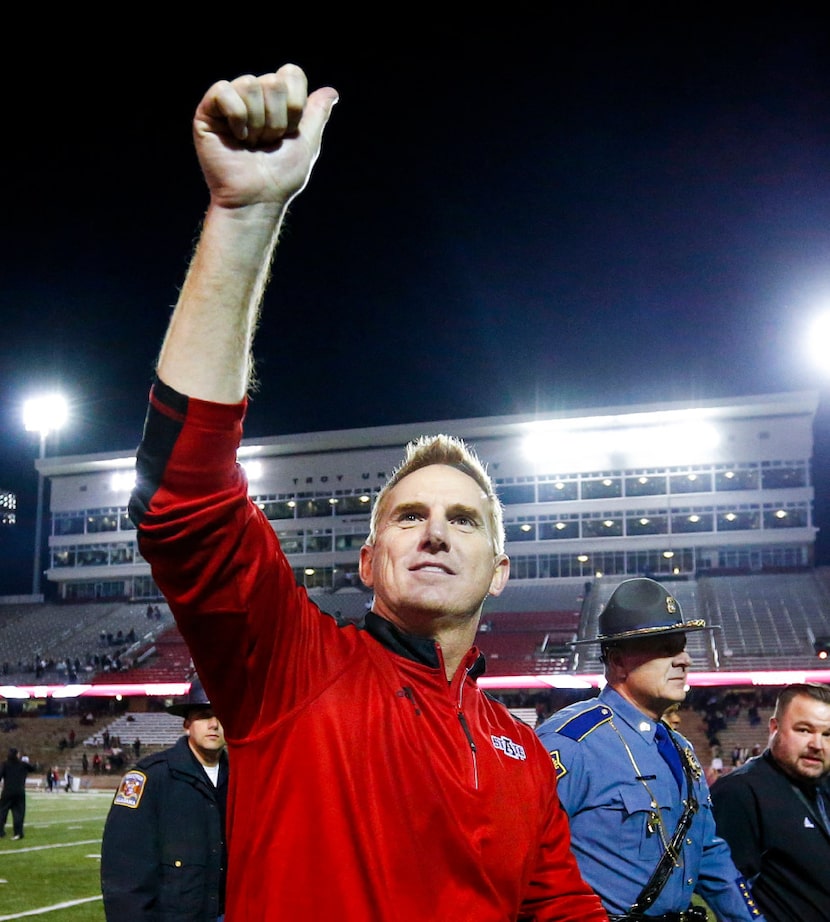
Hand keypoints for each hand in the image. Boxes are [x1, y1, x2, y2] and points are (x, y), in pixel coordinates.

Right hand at [193, 63, 337, 208]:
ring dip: (257, 123)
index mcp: (276, 101)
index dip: (295, 105)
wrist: (256, 199)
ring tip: (251, 144)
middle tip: (267, 144)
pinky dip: (237, 117)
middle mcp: (253, 97)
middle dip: (276, 120)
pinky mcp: (208, 110)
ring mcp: (229, 102)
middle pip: (273, 81)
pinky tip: (236, 138)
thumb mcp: (307, 145)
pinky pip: (224, 90)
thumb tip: (331, 91)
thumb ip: (317, 115)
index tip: (289, 133)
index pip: (291, 74)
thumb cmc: (280, 177)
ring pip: (249, 84)